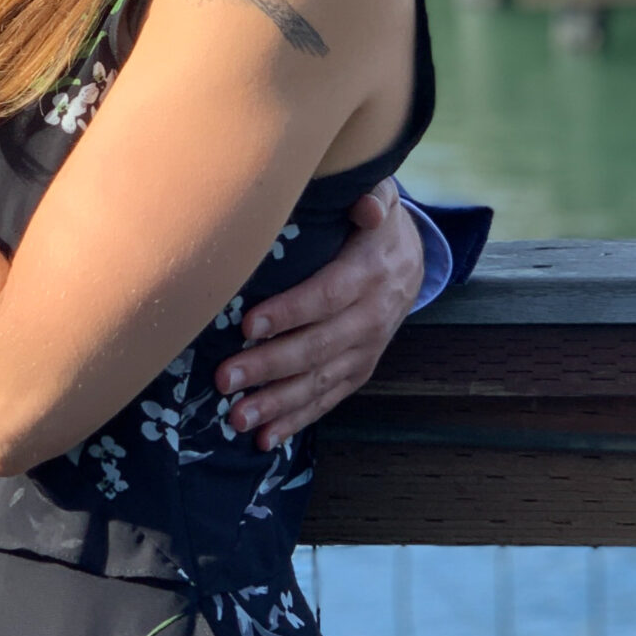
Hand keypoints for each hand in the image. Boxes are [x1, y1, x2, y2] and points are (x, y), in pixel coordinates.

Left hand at [213, 179, 422, 447]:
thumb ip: (373, 197)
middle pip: (316, 347)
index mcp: (370, 274)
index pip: (325, 296)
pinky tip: (264, 438)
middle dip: (269, 366)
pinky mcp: (358, 370)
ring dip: (277, 404)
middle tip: (225, 379)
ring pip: (319, 382)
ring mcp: (365, 351)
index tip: (247, 325)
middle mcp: (371, 318)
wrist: (411, 259)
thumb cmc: (374, 223)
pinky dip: (296, 420)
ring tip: (236, 418)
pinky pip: (328, 399)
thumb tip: (365, 206)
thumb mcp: (381, 198)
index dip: (288, 312)